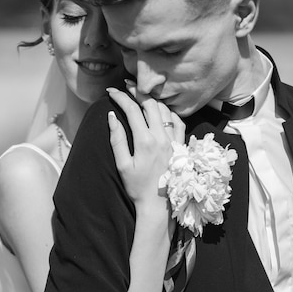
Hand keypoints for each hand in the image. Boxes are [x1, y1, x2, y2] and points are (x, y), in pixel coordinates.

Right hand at [107, 83, 184, 212]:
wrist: (158, 204)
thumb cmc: (138, 187)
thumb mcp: (122, 165)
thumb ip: (117, 139)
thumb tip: (112, 116)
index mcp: (145, 141)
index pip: (132, 109)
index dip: (120, 96)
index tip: (111, 91)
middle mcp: (162, 137)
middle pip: (150, 103)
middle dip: (137, 91)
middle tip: (126, 87)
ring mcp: (174, 140)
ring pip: (165, 110)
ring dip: (152, 100)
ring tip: (141, 97)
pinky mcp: (181, 146)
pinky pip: (178, 121)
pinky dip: (168, 113)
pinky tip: (161, 113)